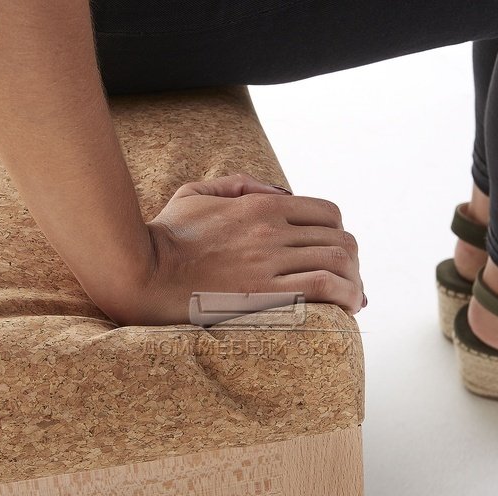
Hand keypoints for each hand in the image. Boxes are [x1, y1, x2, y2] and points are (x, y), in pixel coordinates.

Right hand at [119, 173, 364, 324]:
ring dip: (355, 282)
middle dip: (353, 264)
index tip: (338, 256)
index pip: (328, 213)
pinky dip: (345, 296)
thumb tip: (281, 191)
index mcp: (261, 206)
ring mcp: (269, 262)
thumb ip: (240, 184)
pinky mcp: (263, 294)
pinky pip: (321, 288)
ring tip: (354, 302)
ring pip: (338, 263)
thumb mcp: (197, 193)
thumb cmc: (165, 236)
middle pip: (340, 240)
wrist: (142, 272)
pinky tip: (348, 309)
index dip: (340, 235)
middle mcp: (272, 230)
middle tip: (351, 284)